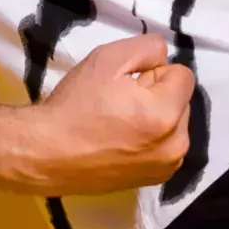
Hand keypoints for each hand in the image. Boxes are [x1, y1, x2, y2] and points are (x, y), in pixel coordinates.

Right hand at [0, 33, 192, 195]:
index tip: (125, 83)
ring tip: (117, 122)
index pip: (182, 75)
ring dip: (155, 118)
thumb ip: (148, 48)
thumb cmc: (75, 105)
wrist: (45, 154)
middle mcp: (175, 146)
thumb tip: (163, 59)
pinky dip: (149, 139)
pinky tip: (120, 141)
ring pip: (174, 124)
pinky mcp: (153, 180)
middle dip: (156, 96)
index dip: (152, 72)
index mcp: (166, 115)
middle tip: (118, 103)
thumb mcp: (107, 58)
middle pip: (180, 100)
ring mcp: (165, 167)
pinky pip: (163, 146)